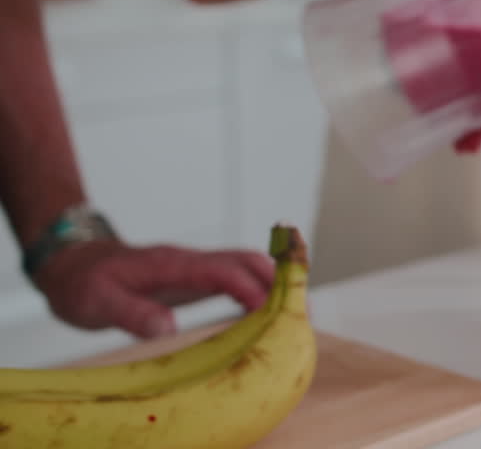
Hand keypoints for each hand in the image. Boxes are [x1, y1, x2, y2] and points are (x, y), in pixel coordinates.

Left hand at [33, 240, 273, 339]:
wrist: (71, 263)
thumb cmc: (83, 283)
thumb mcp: (98, 302)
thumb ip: (133, 313)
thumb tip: (168, 329)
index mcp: (173, 265)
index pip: (225, 271)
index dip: (252, 289)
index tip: (272, 311)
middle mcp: (190, 261)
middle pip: (247, 260)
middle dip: (278, 279)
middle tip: (300, 310)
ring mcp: (194, 266)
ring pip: (246, 264)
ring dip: (273, 281)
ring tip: (293, 310)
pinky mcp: (193, 276)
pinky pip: (235, 275)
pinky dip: (258, 286)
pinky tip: (266, 308)